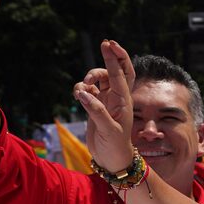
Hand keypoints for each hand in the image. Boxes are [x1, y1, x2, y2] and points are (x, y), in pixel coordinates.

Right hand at [74, 40, 135, 171]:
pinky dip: (81, 88)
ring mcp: (106, 101)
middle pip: (116, 71)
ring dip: (90, 77)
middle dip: (111, 57)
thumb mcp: (108, 130)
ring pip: (99, 79)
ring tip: (83, 86)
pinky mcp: (96, 106)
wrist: (112, 159)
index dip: (116, 58)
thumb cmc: (115, 146)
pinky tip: (78, 95)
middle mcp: (117, 98)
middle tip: (104, 44)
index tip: (108, 44)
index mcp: (124, 101)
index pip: (122, 75)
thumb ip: (96, 111)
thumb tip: (83, 92)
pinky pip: (88, 90)